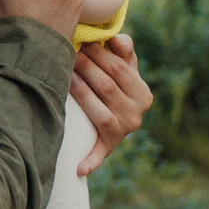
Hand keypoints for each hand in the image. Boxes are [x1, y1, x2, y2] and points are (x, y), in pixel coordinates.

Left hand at [67, 35, 149, 176]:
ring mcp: (123, 133)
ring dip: (82, 94)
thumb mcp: (127, 66)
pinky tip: (78, 169)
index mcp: (143, 94)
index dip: (99, 54)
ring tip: (65, 76)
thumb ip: (124, 49)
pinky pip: (98, 155)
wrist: (116, 116)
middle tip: (68, 53)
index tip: (81, 42)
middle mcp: (136, 115)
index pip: (120, 70)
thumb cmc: (116, 83)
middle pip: (107, 88)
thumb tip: (115, 40)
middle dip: (86, 68)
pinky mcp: (108, 148)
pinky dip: (90, 163)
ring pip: (100, 113)